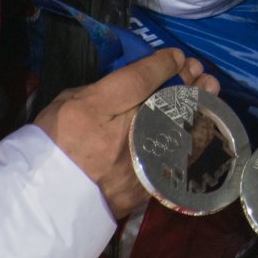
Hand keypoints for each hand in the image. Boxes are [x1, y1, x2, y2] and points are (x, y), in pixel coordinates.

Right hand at [33, 48, 213, 217]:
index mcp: (94, 110)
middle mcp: (122, 134)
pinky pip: (181, 157)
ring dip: (199, 107)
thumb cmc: (51, 146)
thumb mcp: (65, 104)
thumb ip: (101, 91)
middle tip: (199, 71)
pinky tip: (203, 123)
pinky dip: (195, 137)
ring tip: (210, 90)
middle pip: (166, 101)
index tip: (177, 56)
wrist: (48, 201)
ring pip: (180, 128)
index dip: (163, 65)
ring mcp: (140, 162)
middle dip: (186, 82)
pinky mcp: (149, 184)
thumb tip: (132, 85)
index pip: (139, 79)